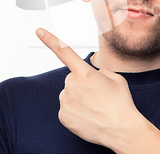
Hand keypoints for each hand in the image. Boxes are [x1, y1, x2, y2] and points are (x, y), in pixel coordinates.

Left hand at [36, 28, 144, 148]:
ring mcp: (65, 101)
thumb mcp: (116, 79)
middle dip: (81, 84)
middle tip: (97, 96)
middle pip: (72, 79)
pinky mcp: (63, 116)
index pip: (64, 52)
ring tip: (94, 108)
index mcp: (85, 73)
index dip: (50, 40)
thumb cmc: (121, 104)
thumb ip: (100, 72)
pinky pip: (66, 109)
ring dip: (78, 98)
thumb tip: (93, 76)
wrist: (121, 130)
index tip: (38, 30)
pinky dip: (75, 112)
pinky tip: (88, 116)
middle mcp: (72, 85)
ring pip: (68, 94)